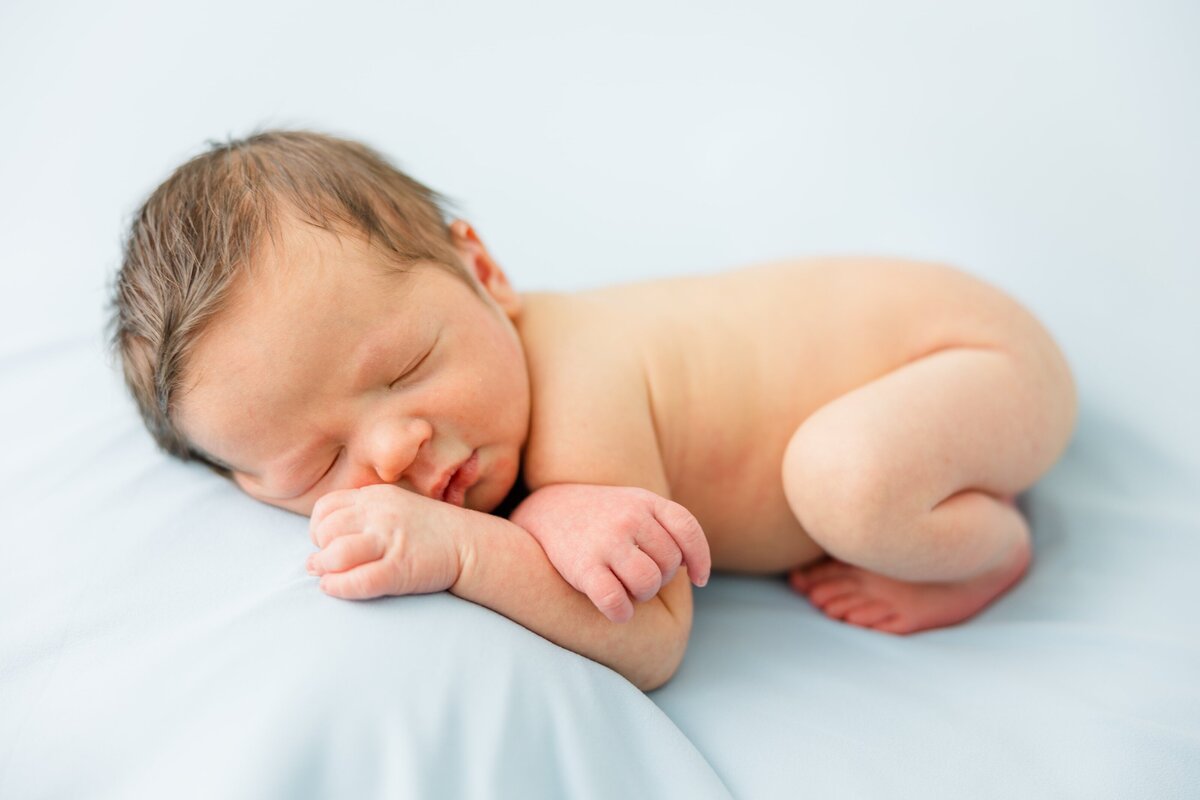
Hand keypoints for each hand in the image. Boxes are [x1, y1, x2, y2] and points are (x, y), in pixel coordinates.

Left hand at [306, 484, 464, 599]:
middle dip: (320, 549)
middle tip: (326, 563)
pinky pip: (358, 580)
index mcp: (376, 496)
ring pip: (336, 554)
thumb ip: (363, 515)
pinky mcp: (400, 569)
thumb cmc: (429, 531)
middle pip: (326, 530)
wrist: (470, 544)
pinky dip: (338, 587)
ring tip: (327, 576)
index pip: (326, 507)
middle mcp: (380, 514)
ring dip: (324, 569)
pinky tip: (334, 588)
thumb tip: (324, 542)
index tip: (326, 543)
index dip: (318, 528)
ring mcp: (390, 541)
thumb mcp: (395, 507)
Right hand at [508, 484, 710, 622]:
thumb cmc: (600, 516)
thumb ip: (667, 525)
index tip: (698, 579)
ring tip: (628, 588)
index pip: (688, 530)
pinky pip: (617, 601)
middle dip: (661, 578)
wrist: (544, 510)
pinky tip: (618, 609)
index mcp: (644, 501)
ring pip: (648, 583)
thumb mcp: (634, 504)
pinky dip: (622, 612)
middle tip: (640, 576)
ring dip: (643, 595)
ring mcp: (605, 541)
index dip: (700, 559)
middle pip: (670, 564)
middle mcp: (628, 517)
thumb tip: (694, 568)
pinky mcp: (583, 567)